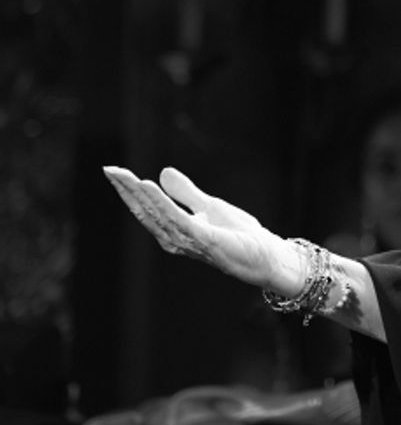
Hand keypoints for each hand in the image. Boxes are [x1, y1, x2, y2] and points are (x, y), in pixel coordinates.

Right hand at [103, 165, 300, 295]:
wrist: (266, 254)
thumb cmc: (239, 235)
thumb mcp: (210, 207)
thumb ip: (186, 193)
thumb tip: (162, 173)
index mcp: (175, 230)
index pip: (147, 208)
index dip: (129, 190)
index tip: (113, 171)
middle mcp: (176, 238)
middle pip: (145, 212)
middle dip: (127, 191)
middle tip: (109, 170)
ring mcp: (189, 241)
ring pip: (157, 215)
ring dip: (140, 195)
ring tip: (125, 177)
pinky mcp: (205, 239)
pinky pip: (178, 219)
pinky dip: (162, 203)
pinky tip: (151, 187)